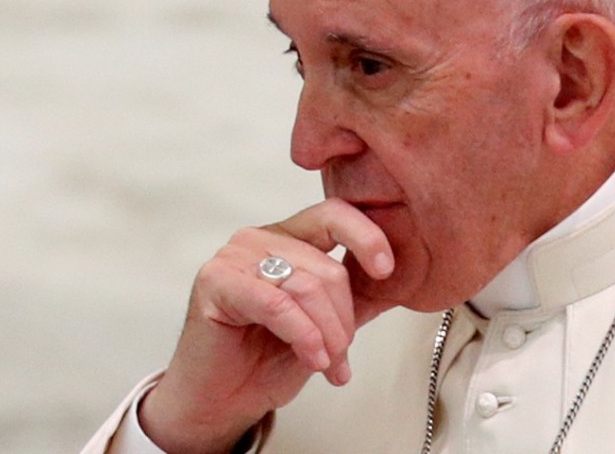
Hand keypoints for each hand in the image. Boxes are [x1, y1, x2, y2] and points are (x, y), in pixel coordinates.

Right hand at [139, 198, 395, 453]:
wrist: (220, 399)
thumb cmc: (264, 360)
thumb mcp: (324, 325)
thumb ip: (353, 299)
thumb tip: (399, 279)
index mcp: (288, 237)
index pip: (334, 214)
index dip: (367, 236)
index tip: (387, 270)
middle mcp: (260, 239)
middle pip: (327, 267)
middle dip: (344, 320)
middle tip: (342, 355)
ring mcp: (235, 256)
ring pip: (307, 286)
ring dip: (327, 335)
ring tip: (327, 363)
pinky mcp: (216, 281)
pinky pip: (278, 304)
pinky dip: (303, 335)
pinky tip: (311, 358)